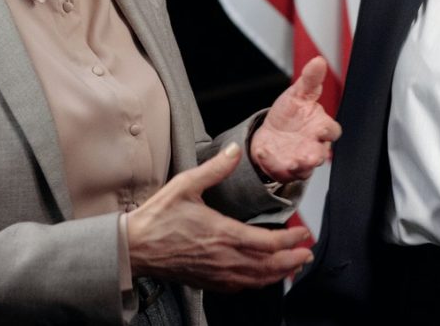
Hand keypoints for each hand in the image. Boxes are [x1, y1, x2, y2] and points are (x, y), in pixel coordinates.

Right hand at [126, 143, 313, 290]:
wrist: (133, 247)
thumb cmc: (157, 218)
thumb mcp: (185, 185)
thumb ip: (214, 168)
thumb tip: (235, 151)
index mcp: (223, 233)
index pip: (269, 242)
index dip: (291, 239)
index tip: (302, 232)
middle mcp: (224, 258)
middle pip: (270, 266)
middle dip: (292, 259)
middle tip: (306, 252)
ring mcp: (216, 273)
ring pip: (257, 280)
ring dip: (279, 274)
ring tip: (292, 266)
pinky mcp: (207, 281)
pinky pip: (241, 287)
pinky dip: (258, 283)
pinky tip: (262, 277)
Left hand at [249, 57, 341, 182]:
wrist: (271, 134)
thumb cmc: (290, 114)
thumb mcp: (298, 93)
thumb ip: (310, 79)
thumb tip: (318, 61)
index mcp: (320, 126)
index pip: (332, 130)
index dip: (328, 131)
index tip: (321, 129)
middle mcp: (314, 145)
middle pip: (321, 153)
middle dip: (315, 154)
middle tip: (310, 154)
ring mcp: (301, 159)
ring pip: (306, 166)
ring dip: (300, 164)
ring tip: (293, 161)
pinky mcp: (287, 170)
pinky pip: (285, 171)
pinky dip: (276, 164)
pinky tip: (267, 154)